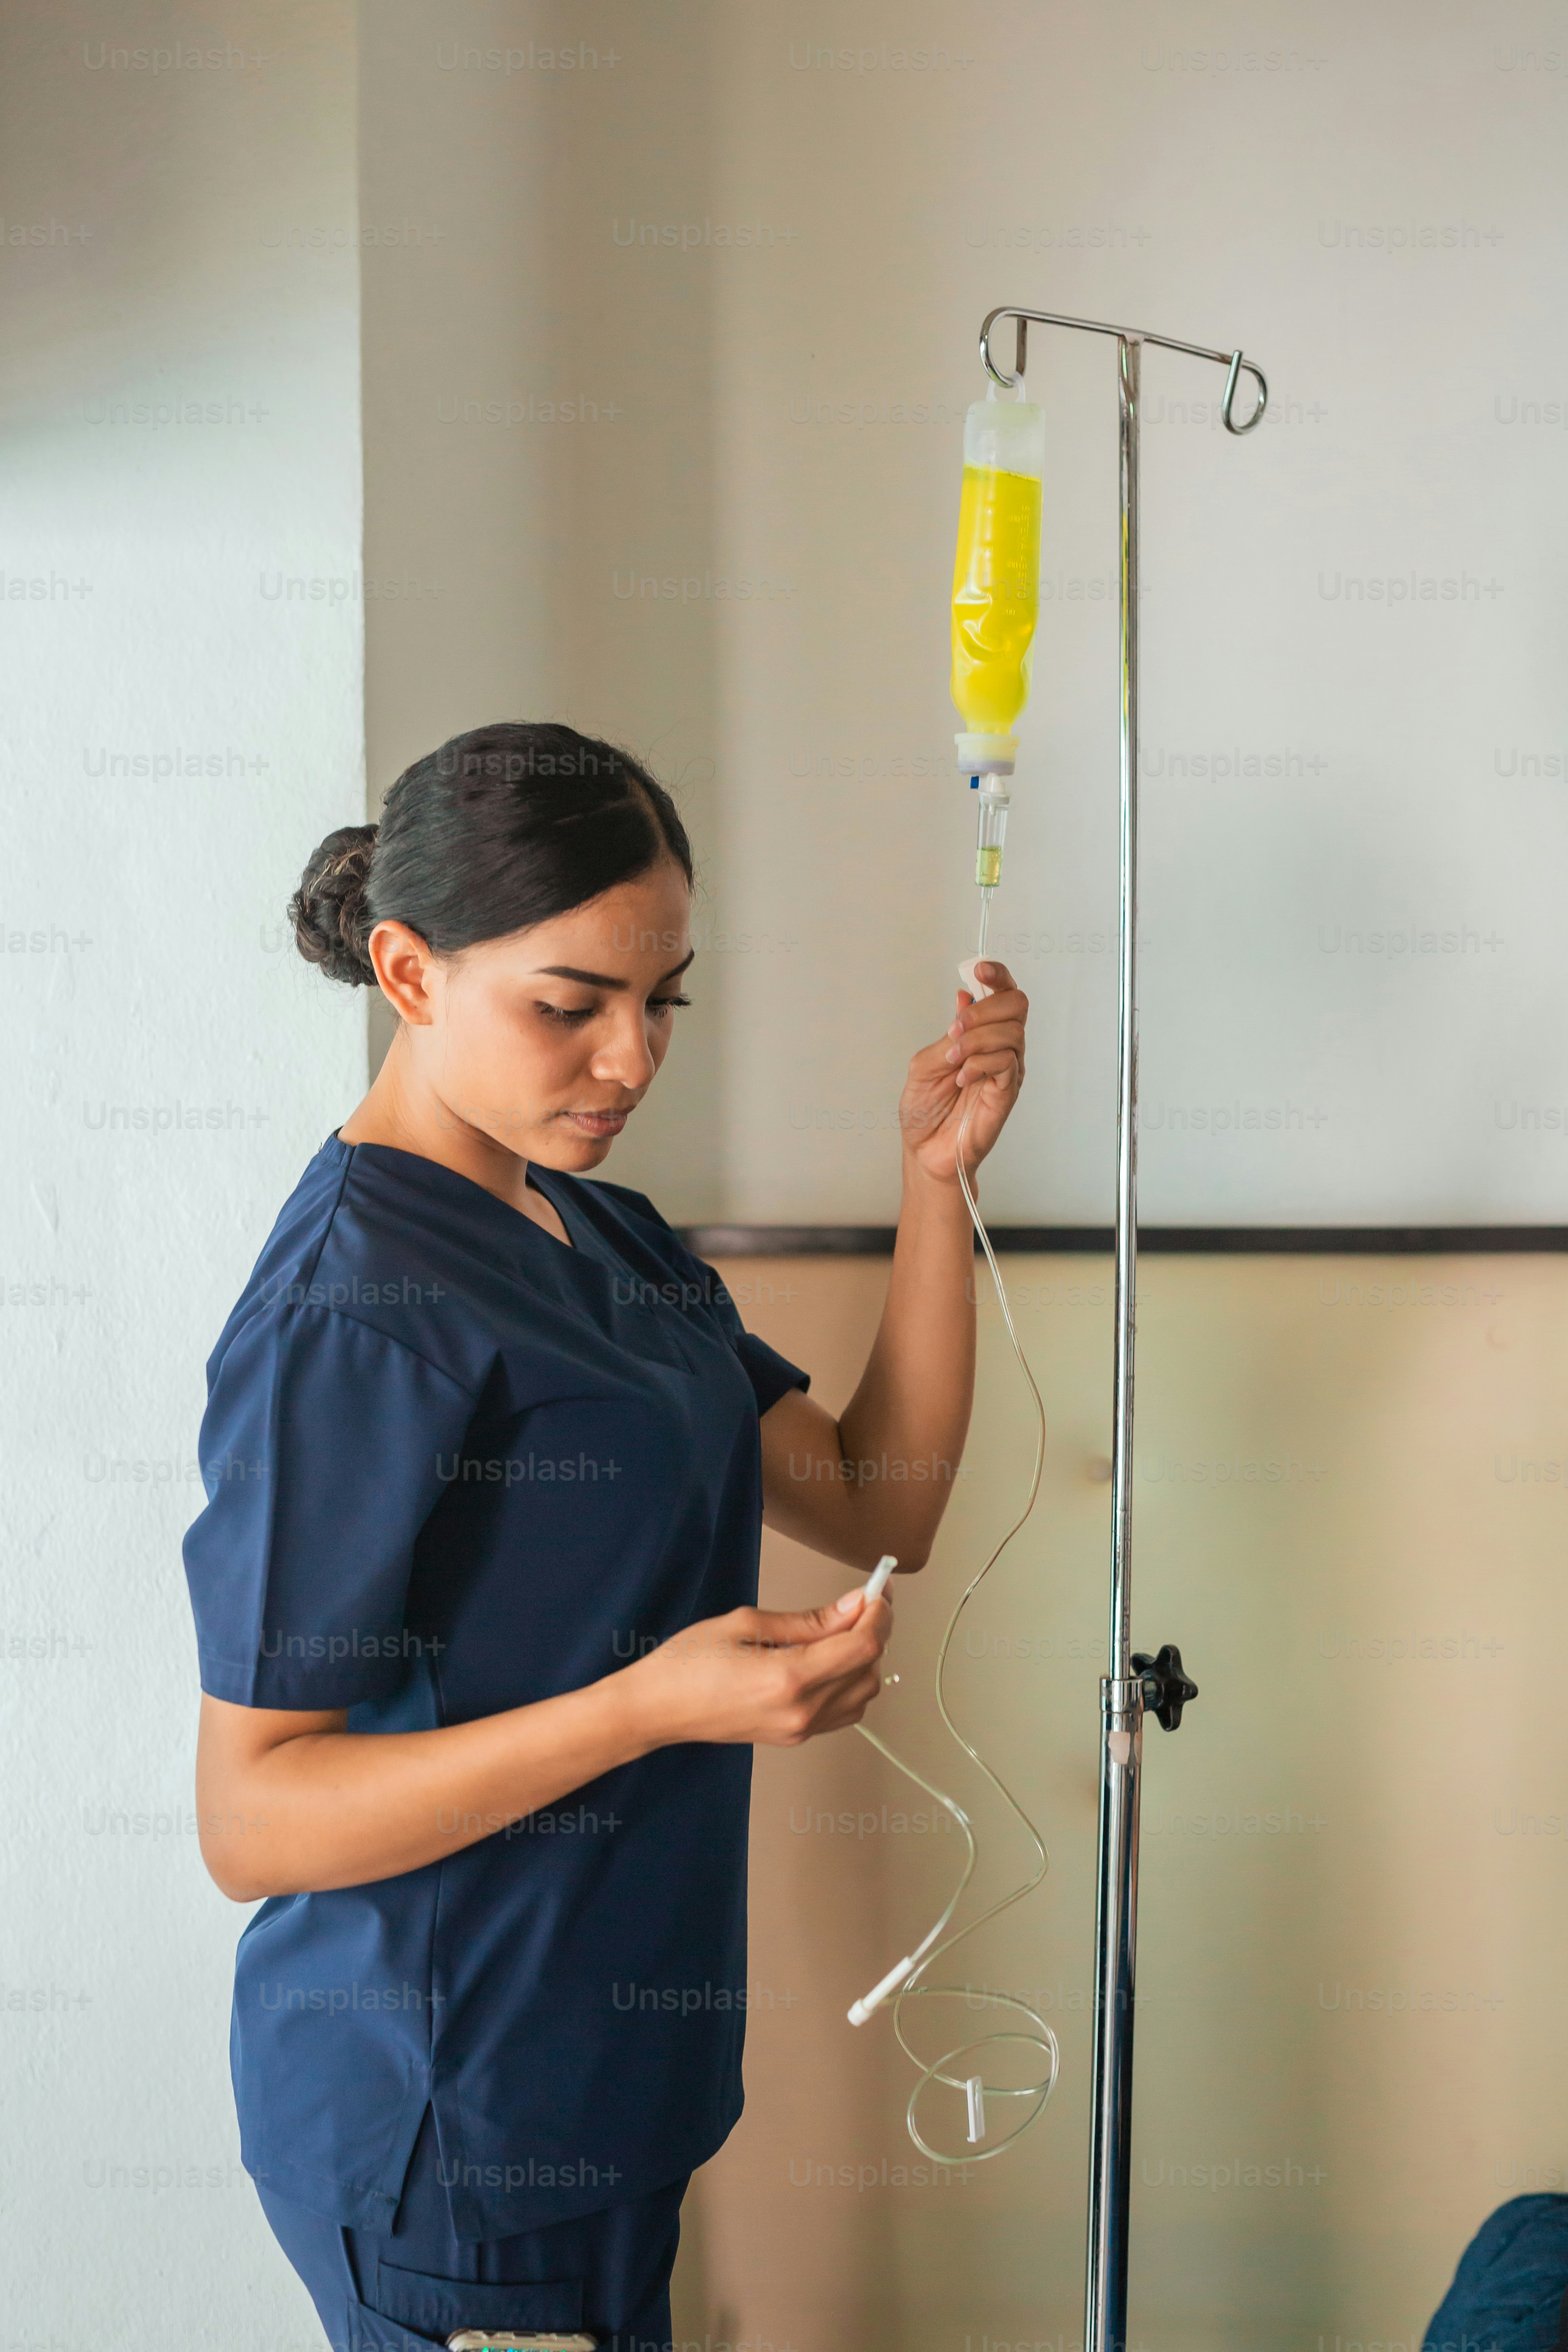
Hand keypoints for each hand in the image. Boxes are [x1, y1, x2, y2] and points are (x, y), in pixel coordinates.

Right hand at [624, 1587, 892, 1748]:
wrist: (656, 1709)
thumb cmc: (688, 1662)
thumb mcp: (745, 1624)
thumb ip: (807, 1620)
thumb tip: (853, 1606)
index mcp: (788, 1678)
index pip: (862, 1646)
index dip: (879, 1614)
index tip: (878, 1590)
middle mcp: (801, 1711)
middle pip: (870, 1669)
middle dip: (874, 1631)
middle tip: (862, 1601)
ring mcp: (799, 1730)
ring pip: (863, 1693)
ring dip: (864, 1658)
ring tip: (842, 1629)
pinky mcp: (794, 1737)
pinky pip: (844, 1711)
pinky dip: (850, 1682)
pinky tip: (829, 1659)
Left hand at [897, 960, 1027, 1186]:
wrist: (925, 1151)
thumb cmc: (925, 1111)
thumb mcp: (925, 1063)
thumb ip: (949, 1033)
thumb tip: (964, 995)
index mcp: (981, 1035)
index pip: (1002, 994)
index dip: (996, 975)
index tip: (978, 969)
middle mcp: (1000, 1048)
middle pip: (1017, 1005)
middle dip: (984, 1009)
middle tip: (956, 1027)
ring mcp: (1007, 1070)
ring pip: (1012, 1032)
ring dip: (977, 1039)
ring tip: (953, 1059)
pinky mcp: (1008, 1092)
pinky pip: (1006, 1063)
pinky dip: (980, 1063)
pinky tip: (963, 1077)